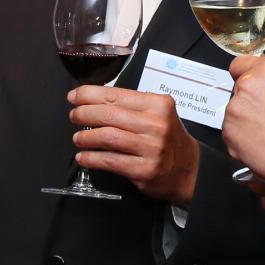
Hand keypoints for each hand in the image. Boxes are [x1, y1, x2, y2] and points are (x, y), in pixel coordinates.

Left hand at [68, 85, 199, 205]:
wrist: (190, 170)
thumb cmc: (169, 140)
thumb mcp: (159, 114)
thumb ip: (132, 105)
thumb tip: (95, 100)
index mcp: (158, 105)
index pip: (116, 95)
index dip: (89, 94)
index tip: (74, 96)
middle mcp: (156, 125)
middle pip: (108, 115)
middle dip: (83, 114)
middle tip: (74, 116)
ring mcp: (150, 149)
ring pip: (106, 137)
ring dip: (85, 137)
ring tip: (78, 138)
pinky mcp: (143, 170)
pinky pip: (109, 161)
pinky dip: (91, 158)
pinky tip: (83, 157)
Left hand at [223, 56, 264, 186]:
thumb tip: (261, 75)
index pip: (238, 65)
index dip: (245, 76)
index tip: (251, 87)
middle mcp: (246, 86)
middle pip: (237, 91)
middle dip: (248, 102)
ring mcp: (234, 110)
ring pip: (234, 113)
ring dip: (244, 121)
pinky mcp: (229, 133)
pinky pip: (232, 133)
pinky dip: (242, 139)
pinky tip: (261, 144)